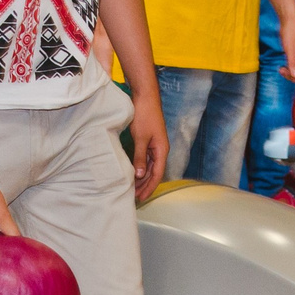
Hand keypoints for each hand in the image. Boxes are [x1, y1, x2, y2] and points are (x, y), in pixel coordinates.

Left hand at [128, 88, 169, 202]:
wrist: (145, 97)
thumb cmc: (145, 115)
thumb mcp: (141, 137)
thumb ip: (140, 157)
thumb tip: (140, 174)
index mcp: (162, 150)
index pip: (157, 174)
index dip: (150, 187)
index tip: (141, 198)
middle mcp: (160, 150)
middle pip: (154, 173)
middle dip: (146, 186)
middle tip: (135, 197)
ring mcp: (155, 145)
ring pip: (150, 167)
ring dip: (143, 178)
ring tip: (133, 189)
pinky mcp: (149, 141)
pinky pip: (146, 159)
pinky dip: (140, 168)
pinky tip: (134, 173)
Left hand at [281, 26, 294, 85]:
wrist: (288, 22)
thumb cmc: (290, 33)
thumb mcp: (290, 50)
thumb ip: (292, 63)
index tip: (291, 76)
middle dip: (293, 77)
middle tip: (283, 71)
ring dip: (289, 74)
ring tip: (281, 69)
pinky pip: (294, 68)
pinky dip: (288, 69)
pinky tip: (282, 66)